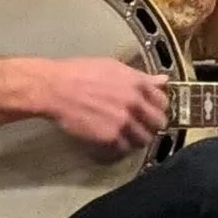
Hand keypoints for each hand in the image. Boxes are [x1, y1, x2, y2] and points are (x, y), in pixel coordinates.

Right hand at [30, 56, 166, 154]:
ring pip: (144, 139)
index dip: (157, 108)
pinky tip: (113, 145)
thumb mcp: (113, 67)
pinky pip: (124, 150)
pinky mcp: (110, 137)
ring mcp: (124, 121)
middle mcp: (135, 103)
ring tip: (126, 137)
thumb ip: (140, 77)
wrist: (54, 88)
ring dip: (137, 139)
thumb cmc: (79, 72)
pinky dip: (120, 149)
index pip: (163, 101)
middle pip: (158, 123)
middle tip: (140, 127)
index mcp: (138, 84)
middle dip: (151, 126)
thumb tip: (163, 80)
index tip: (150, 111)